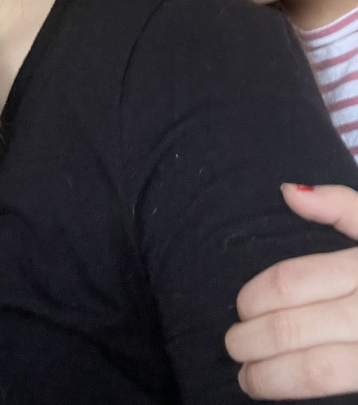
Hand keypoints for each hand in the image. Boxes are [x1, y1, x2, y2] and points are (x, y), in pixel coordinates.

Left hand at [225, 183, 357, 398]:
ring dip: (273, 377)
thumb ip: (341, 206)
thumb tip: (288, 192)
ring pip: (319, 369)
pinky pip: (344, 386)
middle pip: (295, 326)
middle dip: (253, 339)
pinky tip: (288, 393)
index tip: (241, 308)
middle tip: (232, 344)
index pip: (292, 282)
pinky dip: (309, 393)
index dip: (257, 297)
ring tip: (247, 379)